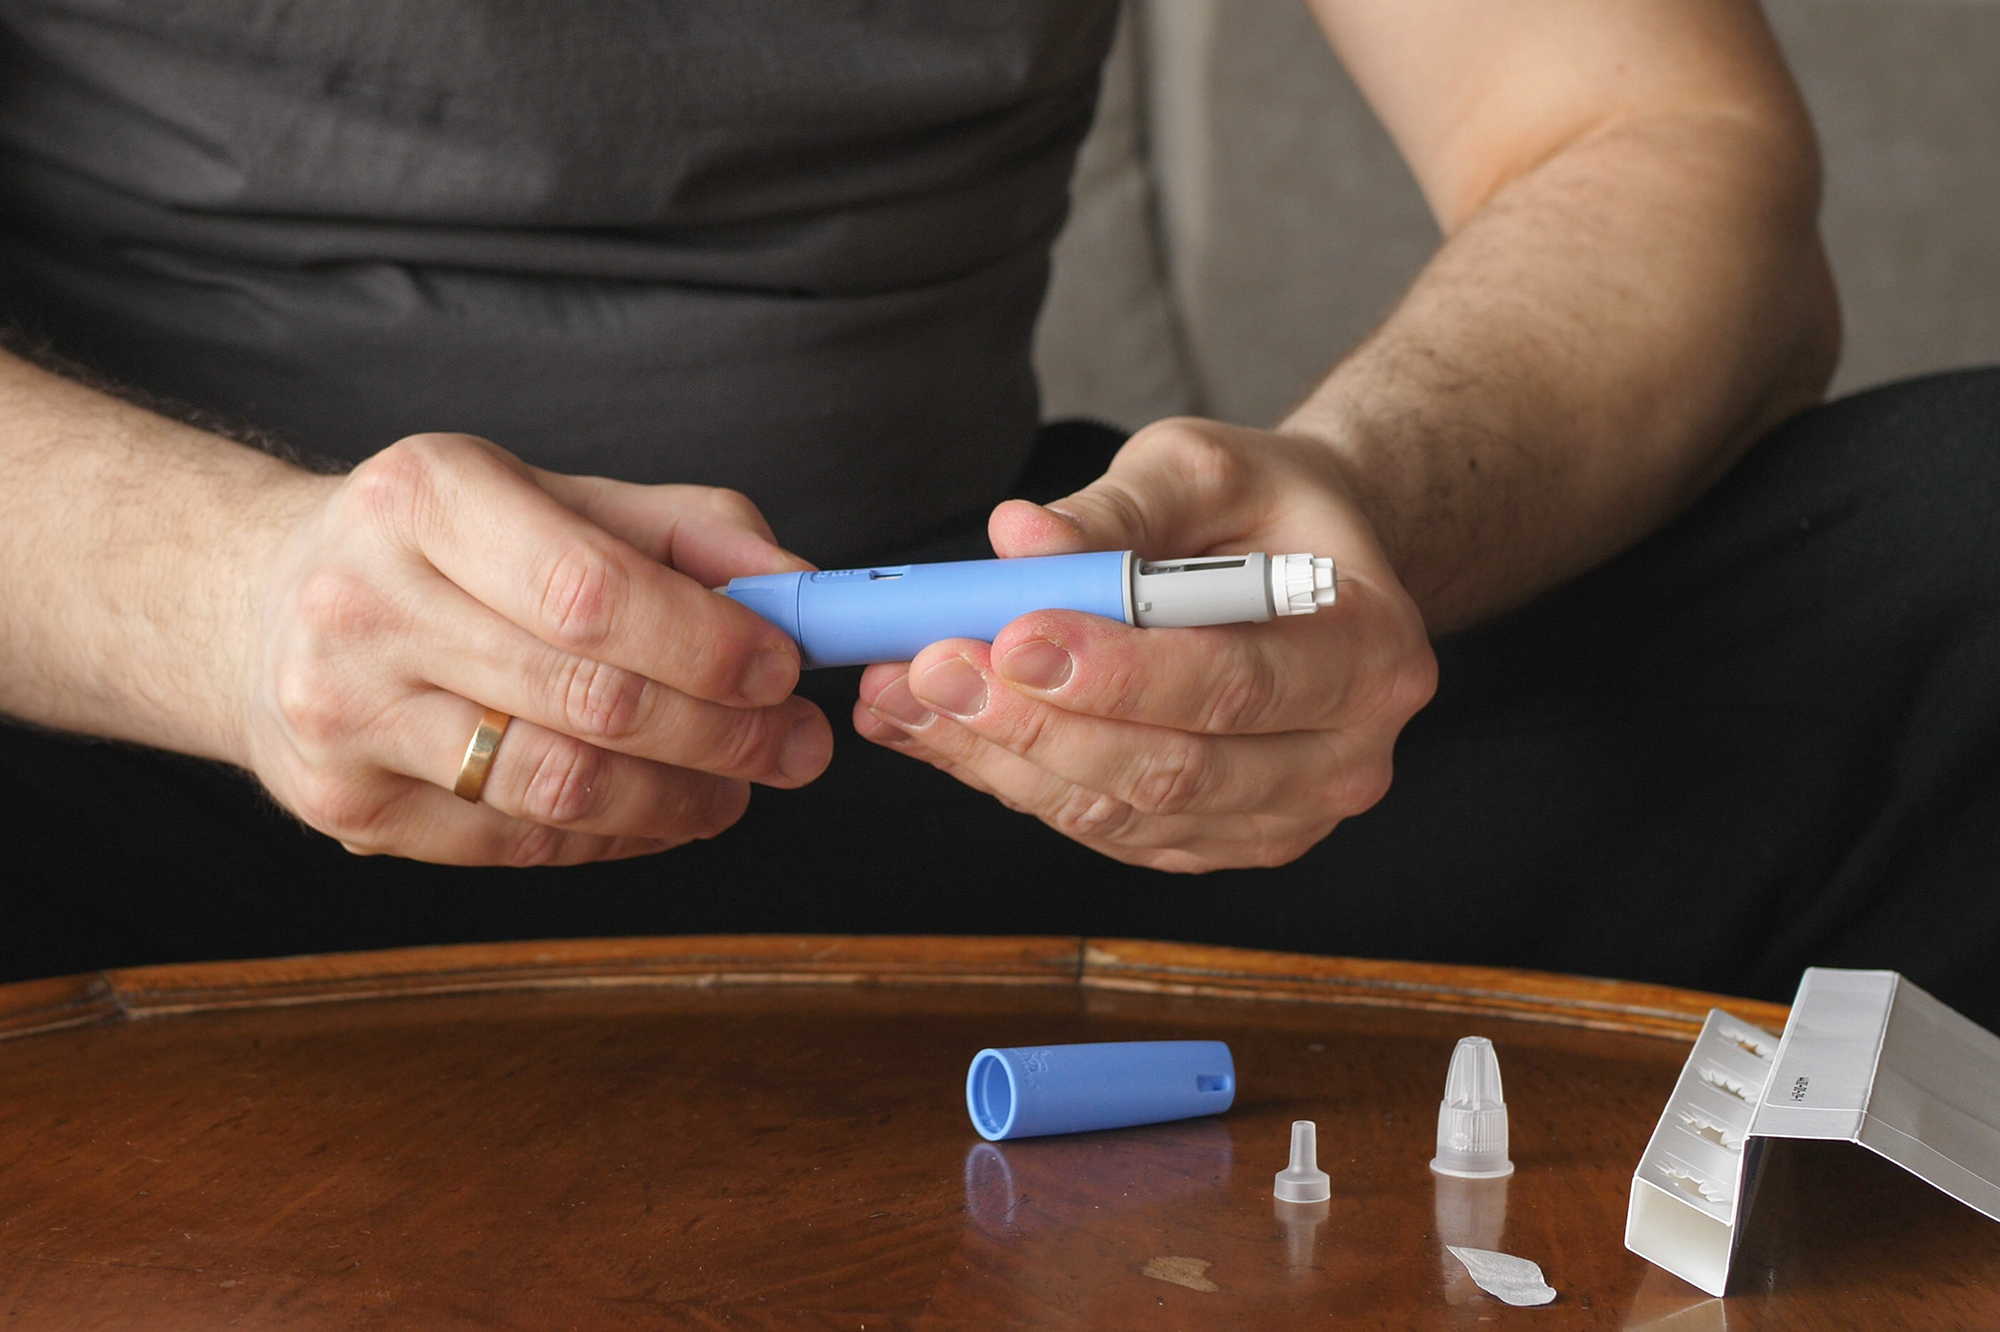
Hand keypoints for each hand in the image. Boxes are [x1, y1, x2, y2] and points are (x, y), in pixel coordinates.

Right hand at [244, 433, 829, 864]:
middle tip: (796, 747)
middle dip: (722, 734)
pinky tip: (658, 813)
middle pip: (587, 698)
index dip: (706, 644)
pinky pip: (515, 843)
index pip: (591, 590)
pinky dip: (612, 837)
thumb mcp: (556, 496)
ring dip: (678, 800)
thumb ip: (689, 534)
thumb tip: (802, 594)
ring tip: (739, 788)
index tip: (785, 670)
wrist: (263, 605)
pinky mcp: (344, 805)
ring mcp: (343, 714)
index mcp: (424, 496)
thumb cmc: (447, 547)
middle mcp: (365, 602)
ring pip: (557, 788)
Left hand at [854, 418, 1435, 870]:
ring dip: (1001, 759)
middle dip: (1035, 723)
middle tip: (932, 665)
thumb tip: (1016, 539)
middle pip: (1173, 768)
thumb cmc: (1261, 508)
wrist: (1300, 567)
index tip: (1013, 635)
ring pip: (1124, 813)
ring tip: (905, 692)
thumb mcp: (1202, 468)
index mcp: (1371, 653)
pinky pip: (1103, 829)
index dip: (1118, 671)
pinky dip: (1010, 780)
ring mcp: (1282, 816)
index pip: (1236, 683)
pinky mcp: (1215, 842)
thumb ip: (1114, 508)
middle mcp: (1344, 757)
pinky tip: (936, 726)